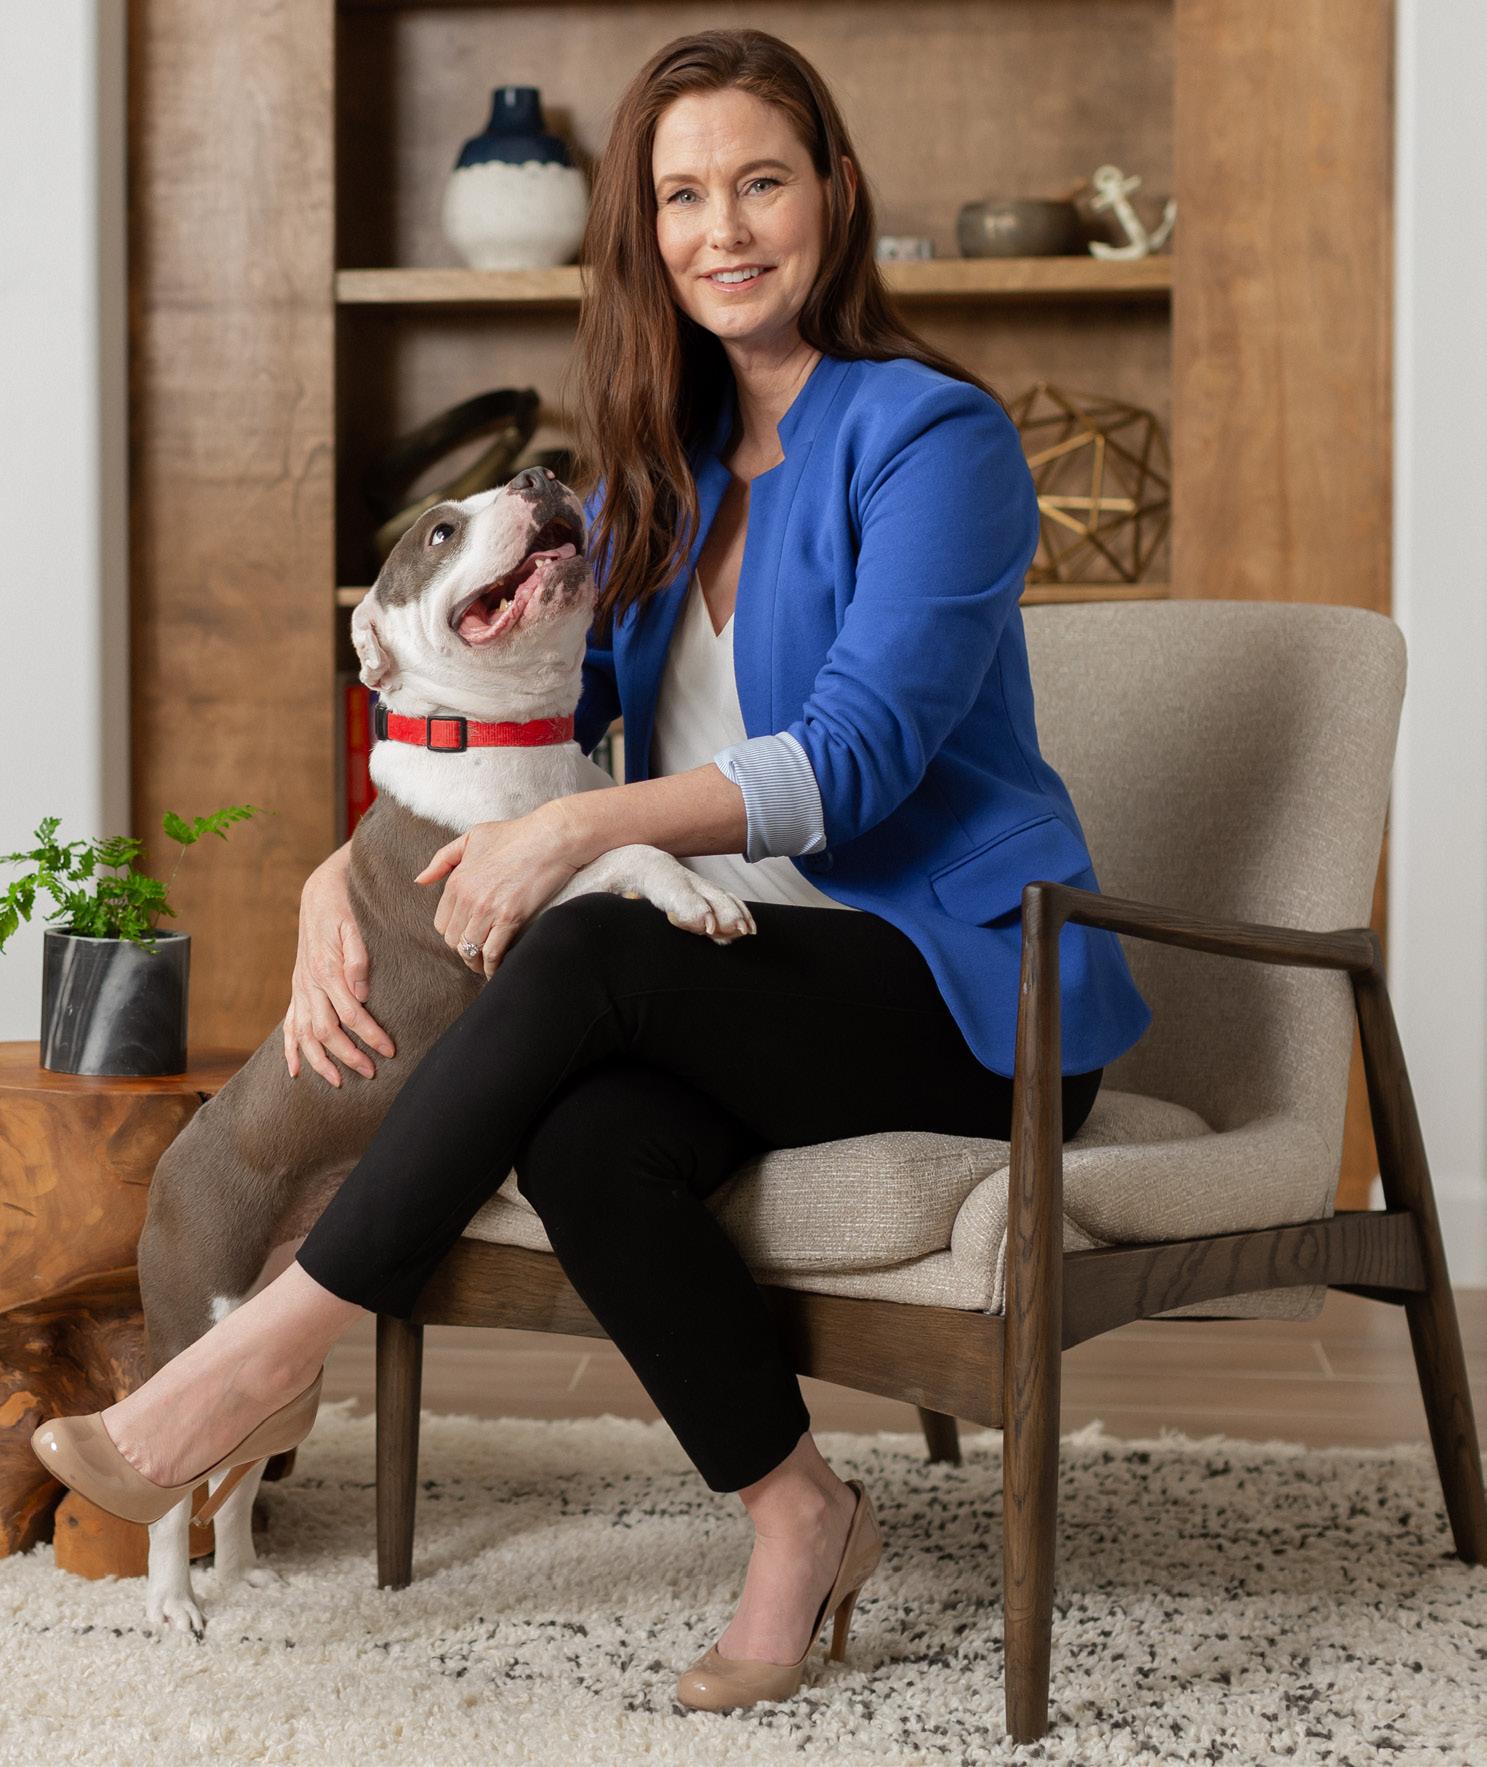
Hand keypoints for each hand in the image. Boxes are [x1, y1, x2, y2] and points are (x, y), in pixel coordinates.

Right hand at [284, 850, 396, 1085]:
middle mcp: (309, 983)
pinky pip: (289, 1024)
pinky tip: (295, 1071)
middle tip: (372, 1073)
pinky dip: (290, 1049)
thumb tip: (362, 993)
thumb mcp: (354, 926)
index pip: (351, 1014)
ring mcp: (300, 988)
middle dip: (349, 1056)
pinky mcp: (297, 989)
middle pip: (327, 1031)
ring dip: (321, 1061)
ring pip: (305, 1034)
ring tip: (338, 1082)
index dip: (370, 1035)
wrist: (319, 893)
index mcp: (326, 970)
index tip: (390, 1051)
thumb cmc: (343, 908)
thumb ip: (357, 959)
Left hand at [417, 806, 582, 977]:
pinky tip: (496, 969)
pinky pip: (493, 952)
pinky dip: (493, 966)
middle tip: (476, 951)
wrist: (550, 838)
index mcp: (456, 881)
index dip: (453, 932)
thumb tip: (420, 880)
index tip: (465, 934)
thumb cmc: (514, 835)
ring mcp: (488, 910)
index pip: (441, 923)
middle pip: (454, 940)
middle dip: (463, 948)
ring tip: (484, 964)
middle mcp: (468, 898)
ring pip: (470, 950)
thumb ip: (443, 859)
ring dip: (476, 961)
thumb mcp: (472, 837)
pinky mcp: (510, 918)